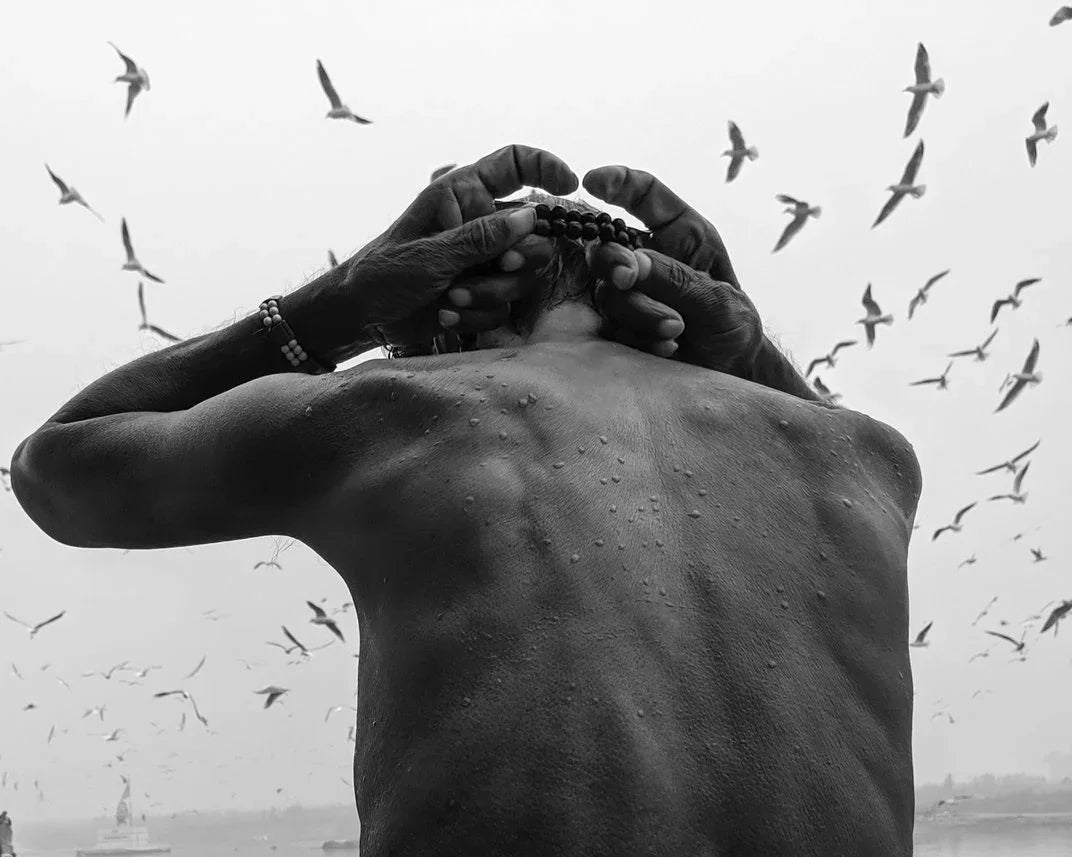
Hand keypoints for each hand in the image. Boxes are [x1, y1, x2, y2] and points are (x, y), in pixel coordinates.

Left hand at [344, 145, 576, 351]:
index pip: (514, 162)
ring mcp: (484, 260)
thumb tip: (531, 216)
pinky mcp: (483, 293)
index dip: (546, 166)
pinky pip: (506, 304)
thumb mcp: (430, 253)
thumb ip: (481, 237)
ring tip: (452, 297)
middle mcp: (480, 223)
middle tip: (499, 267)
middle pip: (534, 233)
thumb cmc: (382, 273)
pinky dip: (479, 312)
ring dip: (492, 292)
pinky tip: (447, 314)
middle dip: (518, 259)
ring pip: (524, 274)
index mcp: (463, 193)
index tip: (570, 184)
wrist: (362, 318)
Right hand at [582, 166, 762, 373]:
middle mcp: (648, 257)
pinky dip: (637, 337)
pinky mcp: (618, 325)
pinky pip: (610, 326)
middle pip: (606, 245)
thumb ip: (677, 280)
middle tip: (628, 278)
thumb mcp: (718, 300)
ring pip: (607, 292)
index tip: (592, 180)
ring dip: (639, 312)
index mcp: (679, 233)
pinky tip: (666, 349)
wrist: (727, 371)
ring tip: (676, 331)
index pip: (644, 194)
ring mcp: (629, 293)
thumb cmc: (732, 325)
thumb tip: (632, 264)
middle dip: (614, 261)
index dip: (617, 181)